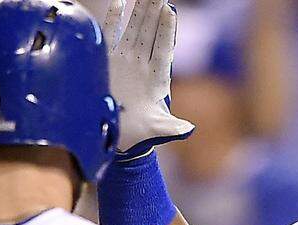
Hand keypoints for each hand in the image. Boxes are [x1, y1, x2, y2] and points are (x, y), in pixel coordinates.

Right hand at [104, 0, 194, 158]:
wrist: (117, 138)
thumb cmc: (140, 135)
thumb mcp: (156, 130)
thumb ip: (171, 128)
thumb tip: (188, 129)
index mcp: (157, 78)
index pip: (163, 49)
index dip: (166, 30)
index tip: (169, 11)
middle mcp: (142, 66)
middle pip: (150, 33)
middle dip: (153, 11)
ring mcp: (125, 62)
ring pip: (134, 29)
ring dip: (139, 10)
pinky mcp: (108, 63)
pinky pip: (112, 36)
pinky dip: (114, 20)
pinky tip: (119, 2)